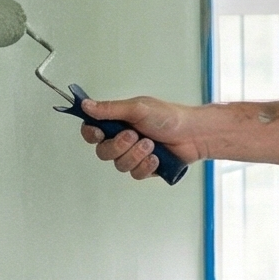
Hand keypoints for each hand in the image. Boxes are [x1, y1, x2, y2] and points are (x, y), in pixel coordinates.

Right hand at [78, 96, 196, 180]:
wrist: (193, 134)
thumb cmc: (168, 117)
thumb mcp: (137, 108)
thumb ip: (110, 109)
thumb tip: (85, 105)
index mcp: (117, 123)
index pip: (92, 132)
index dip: (91, 134)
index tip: (98, 132)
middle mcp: (122, 140)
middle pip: (103, 152)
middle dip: (118, 146)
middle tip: (134, 135)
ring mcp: (133, 155)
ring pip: (119, 165)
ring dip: (135, 155)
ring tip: (151, 144)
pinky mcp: (145, 168)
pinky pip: (135, 174)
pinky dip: (146, 166)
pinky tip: (156, 158)